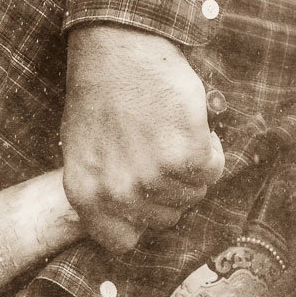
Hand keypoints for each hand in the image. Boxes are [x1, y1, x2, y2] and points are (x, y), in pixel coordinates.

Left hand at [63, 25, 225, 252]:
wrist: (117, 53)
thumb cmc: (100, 97)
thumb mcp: (82, 151)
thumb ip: (103, 188)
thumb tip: (128, 213)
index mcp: (85, 196)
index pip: (121, 242)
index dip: (140, 221)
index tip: (147, 199)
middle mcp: (116, 194)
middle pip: (166, 219)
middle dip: (170, 190)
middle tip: (161, 153)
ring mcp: (150, 178)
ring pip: (193, 194)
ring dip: (191, 168)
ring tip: (171, 134)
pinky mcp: (184, 156)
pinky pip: (212, 170)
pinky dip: (211, 150)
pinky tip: (191, 127)